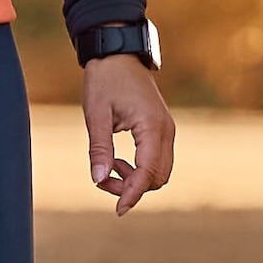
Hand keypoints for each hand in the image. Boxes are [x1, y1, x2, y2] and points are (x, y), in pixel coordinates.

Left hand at [81, 54, 174, 214]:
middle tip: (102, 180)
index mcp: (151, 127)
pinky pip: (157, 159)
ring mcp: (167, 129)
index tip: (118, 210)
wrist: (118, 52)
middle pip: (158, 177)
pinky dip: (140, 168)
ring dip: (136, 179)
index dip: (133, 194)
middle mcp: (166, 130)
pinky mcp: (161, 129)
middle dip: (133, 188)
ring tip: (109, 168)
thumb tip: (97, 180)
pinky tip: (118, 161)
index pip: (147, 173)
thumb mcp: (96, 115)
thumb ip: (99, 149)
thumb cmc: (105, 79)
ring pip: (160, 171)